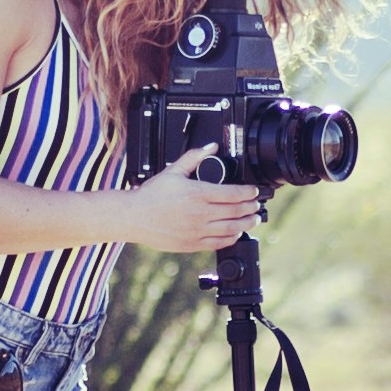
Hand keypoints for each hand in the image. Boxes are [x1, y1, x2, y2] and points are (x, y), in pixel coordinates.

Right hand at [114, 151, 264, 254]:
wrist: (134, 217)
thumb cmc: (151, 195)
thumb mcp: (173, 171)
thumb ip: (194, 157)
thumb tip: (211, 147)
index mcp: (198, 193)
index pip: (233, 193)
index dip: (249, 193)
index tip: (254, 191)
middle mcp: (200, 214)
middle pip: (237, 212)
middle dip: (251, 208)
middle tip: (257, 205)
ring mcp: (197, 231)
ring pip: (232, 229)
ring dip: (247, 224)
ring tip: (253, 219)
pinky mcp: (193, 244)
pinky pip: (219, 243)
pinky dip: (232, 238)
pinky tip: (236, 232)